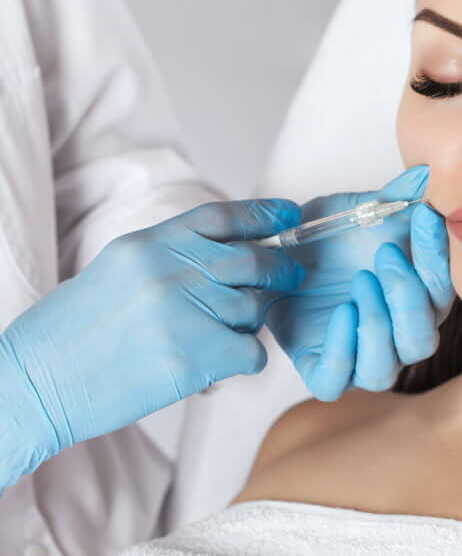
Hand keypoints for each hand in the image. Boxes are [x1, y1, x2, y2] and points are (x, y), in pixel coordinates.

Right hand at [0, 199, 304, 489]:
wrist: (34, 385)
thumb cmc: (71, 334)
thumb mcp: (117, 271)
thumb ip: (169, 256)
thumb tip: (226, 252)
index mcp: (148, 244)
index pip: (221, 216)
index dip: (263, 213)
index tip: (290, 214)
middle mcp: (169, 270)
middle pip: (252, 259)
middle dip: (279, 268)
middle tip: (291, 274)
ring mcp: (183, 311)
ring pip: (255, 309)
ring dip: (251, 323)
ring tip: (226, 334)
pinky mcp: (193, 356)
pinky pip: (251, 353)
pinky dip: (244, 361)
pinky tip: (219, 366)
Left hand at [265, 165, 453, 399]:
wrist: (278, 253)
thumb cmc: (329, 236)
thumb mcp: (364, 209)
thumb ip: (401, 197)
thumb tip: (431, 175)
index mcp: (418, 299)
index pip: (444, 290)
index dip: (439, 257)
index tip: (424, 217)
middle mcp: (395, 335)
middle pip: (421, 341)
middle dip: (407, 298)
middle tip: (385, 255)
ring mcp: (358, 356)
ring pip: (384, 370)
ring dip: (378, 325)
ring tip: (360, 282)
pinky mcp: (319, 367)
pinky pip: (334, 381)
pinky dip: (341, 351)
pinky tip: (341, 311)